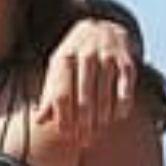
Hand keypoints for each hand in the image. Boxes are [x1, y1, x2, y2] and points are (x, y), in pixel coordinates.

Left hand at [38, 17, 136, 144]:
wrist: (103, 28)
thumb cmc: (76, 57)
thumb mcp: (58, 69)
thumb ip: (50, 94)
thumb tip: (39, 120)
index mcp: (64, 58)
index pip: (61, 94)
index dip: (63, 117)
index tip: (66, 134)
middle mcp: (85, 55)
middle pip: (83, 96)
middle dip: (83, 122)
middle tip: (84, 138)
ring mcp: (107, 56)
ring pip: (104, 93)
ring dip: (102, 116)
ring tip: (99, 130)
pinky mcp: (126, 61)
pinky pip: (125, 86)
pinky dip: (122, 103)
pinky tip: (118, 116)